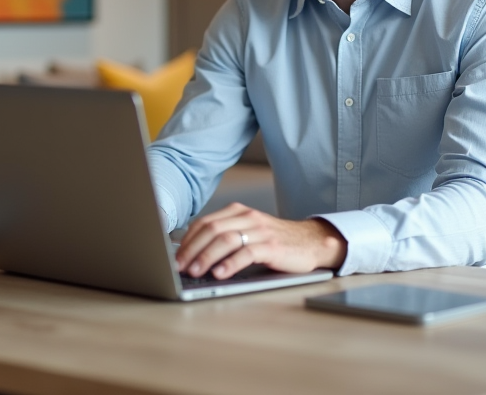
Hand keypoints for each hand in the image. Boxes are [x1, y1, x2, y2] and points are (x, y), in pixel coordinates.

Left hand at [175, 202, 346, 279]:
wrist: (310, 242)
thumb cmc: (274, 242)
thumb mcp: (248, 233)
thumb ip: (225, 238)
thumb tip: (192, 255)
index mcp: (237, 212)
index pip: (204, 223)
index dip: (187, 241)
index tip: (175, 258)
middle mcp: (247, 217)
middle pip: (212, 230)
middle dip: (192, 249)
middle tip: (179, 267)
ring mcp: (260, 230)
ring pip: (226, 240)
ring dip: (207, 256)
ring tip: (195, 271)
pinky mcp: (272, 246)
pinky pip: (247, 253)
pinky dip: (230, 263)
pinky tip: (220, 273)